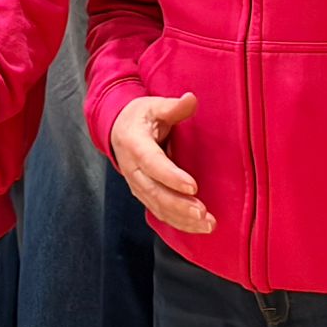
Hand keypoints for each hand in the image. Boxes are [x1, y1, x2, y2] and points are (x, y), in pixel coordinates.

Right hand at [109, 93, 211, 233]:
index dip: (171, 176)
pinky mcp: (143, 194)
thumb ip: (173, 107)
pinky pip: (159, 212)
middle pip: (154, 191)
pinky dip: (177, 222)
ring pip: (157, 206)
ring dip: (181, 218)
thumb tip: (191, 99)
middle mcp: (131, 168)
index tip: (193, 186)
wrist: (118, 129)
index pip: (151, 163)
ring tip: (207, 224)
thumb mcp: (154, 106)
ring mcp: (136, 184)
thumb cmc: (141, 116)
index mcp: (134, 144)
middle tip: (203, 213)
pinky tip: (197, 227)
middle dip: (179, 205)